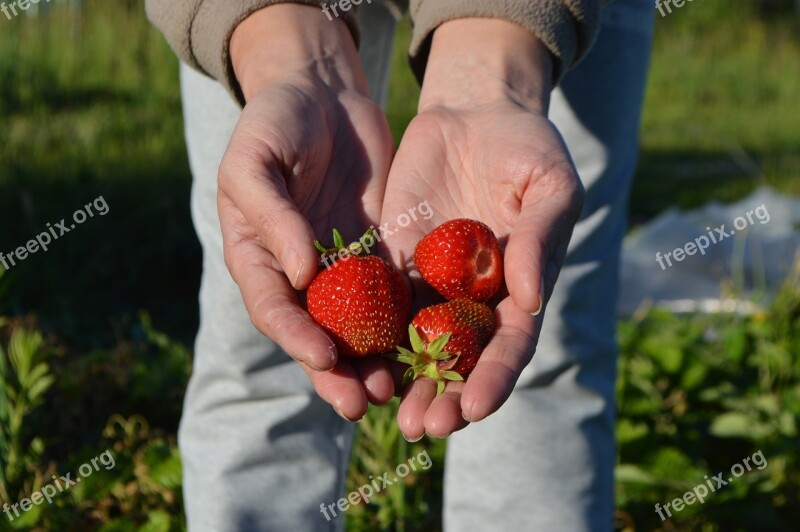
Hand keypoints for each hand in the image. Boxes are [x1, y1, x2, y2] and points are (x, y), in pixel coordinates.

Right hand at [218, 5, 395, 419]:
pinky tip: (424, 347)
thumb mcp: (256, 159)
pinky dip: (402, 324)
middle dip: (338, 371)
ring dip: (373, 360)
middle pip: (315, 333)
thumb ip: (272, 215)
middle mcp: (297, 273)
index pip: (274, 308)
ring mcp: (338, 267)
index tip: (325, 357)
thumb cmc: (275, 121)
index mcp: (257, 256)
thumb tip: (301, 274)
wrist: (322, 94)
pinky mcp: (376, 254)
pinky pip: (390, 295)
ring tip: (397, 389)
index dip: (296, 337)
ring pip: (355, 326)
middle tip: (364, 402)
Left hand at [380, 19, 584, 439]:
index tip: (474, 408)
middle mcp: (475, 297)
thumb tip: (530, 300)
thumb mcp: (549, 184)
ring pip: (416, 342)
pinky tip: (349, 360)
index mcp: (520, 288)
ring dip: (402, 380)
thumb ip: (541, 239)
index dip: (494, 378)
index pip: (510, 345)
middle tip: (424, 427)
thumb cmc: (526, 147)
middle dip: (443, 395)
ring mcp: (433, 282)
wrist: (475, 111)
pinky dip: (366, 333)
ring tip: (384, 413)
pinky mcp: (395, 261)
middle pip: (460, 358)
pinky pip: (378, 303)